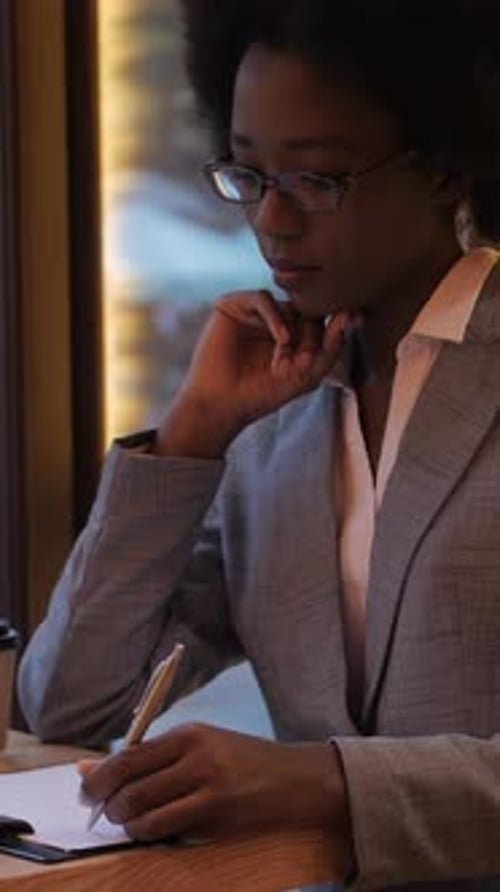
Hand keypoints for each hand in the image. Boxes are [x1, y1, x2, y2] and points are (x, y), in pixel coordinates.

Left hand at [79, 723, 351, 844]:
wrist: (295, 778)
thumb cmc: (241, 761)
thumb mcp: (200, 746)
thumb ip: (150, 757)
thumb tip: (89, 770)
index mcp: (189, 732)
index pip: (129, 755)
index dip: (99, 777)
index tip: (85, 789)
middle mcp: (197, 753)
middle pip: (131, 783)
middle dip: (109, 804)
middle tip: (107, 812)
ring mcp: (208, 784)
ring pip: (144, 810)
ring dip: (127, 823)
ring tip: (131, 822)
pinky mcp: (218, 812)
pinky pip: (166, 828)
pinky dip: (149, 833)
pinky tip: (153, 830)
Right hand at [154, 291, 347, 456]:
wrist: (222, 404)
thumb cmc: (262, 394)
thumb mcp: (307, 375)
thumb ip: (332, 348)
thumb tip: (351, 316)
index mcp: (291, 334)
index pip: (320, 318)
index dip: (333, 328)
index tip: (349, 330)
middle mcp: (273, 320)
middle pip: (307, 308)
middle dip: (314, 331)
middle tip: (307, 359)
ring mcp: (253, 312)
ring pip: (287, 302)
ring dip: (294, 329)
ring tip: (286, 359)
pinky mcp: (233, 306)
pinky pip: (264, 298)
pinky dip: (277, 317)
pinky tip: (282, 340)